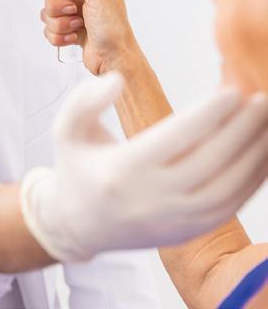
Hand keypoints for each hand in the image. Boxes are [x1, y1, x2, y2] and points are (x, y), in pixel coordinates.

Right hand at [20, 73, 267, 261]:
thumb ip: (85, 99)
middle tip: (263, 100)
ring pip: (227, 188)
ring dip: (255, 154)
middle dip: (242, 129)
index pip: (176, 138)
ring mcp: (172, 221)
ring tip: (267, 122)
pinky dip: (252, 181)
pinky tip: (262, 154)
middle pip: (210, 162)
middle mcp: (151, 199)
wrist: (77, 225)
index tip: (234, 91)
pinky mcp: (186, 232)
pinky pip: (229, 206)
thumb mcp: (65, 129)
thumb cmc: (76, 166)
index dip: (209, 113)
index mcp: (122, 170)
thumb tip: (118, 81)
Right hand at [42, 0, 136, 73]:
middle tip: (74, 12)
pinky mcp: (67, 27)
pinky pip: (49, 28)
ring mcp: (74, 11)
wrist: (113, 59)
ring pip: (47, 10)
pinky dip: (59, 35)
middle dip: (58, 5)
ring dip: (60, 22)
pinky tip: (74, 37)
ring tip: (77, 27)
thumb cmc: (114, 29)